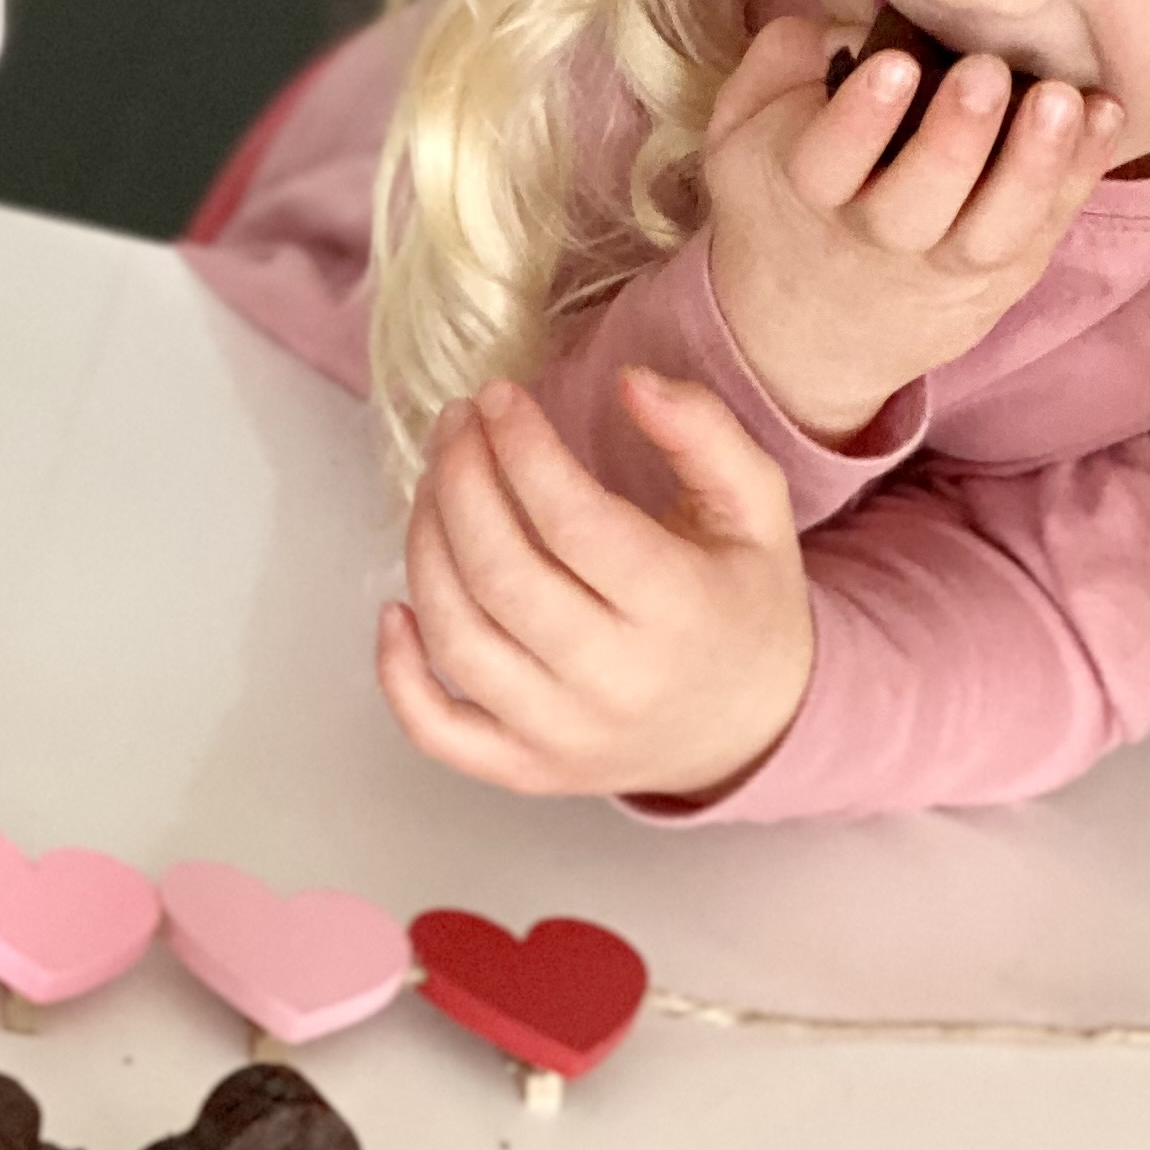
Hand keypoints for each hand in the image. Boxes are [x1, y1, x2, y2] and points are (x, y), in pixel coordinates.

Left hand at [376, 370, 811, 798]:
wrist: (751, 728)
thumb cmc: (742, 602)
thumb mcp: (755, 506)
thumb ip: (703, 430)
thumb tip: (630, 380)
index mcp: (680, 612)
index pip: (574, 521)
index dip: (522, 448)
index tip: (497, 396)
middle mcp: (617, 683)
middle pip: (502, 575)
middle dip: (460, 480)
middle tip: (455, 424)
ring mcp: (564, 736)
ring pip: (459, 639)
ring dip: (425, 547)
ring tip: (434, 483)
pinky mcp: (526, 770)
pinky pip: (436, 730)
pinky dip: (397, 673)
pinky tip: (395, 607)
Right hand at [702, 15, 1122, 443]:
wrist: (808, 325)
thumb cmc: (787, 196)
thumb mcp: (743, 131)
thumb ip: (778, 69)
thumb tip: (841, 31)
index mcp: (806, 193)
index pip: (827, 164)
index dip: (860, 120)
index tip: (894, 64)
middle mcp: (876, 239)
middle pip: (914, 206)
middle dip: (954, 140)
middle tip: (986, 72)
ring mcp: (947, 266)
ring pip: (990, 230)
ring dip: (1032, 167)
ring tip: (1062, 100)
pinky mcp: (1004, 274)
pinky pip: (1045, 229)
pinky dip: (1079, 176)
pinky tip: (1102, 114)